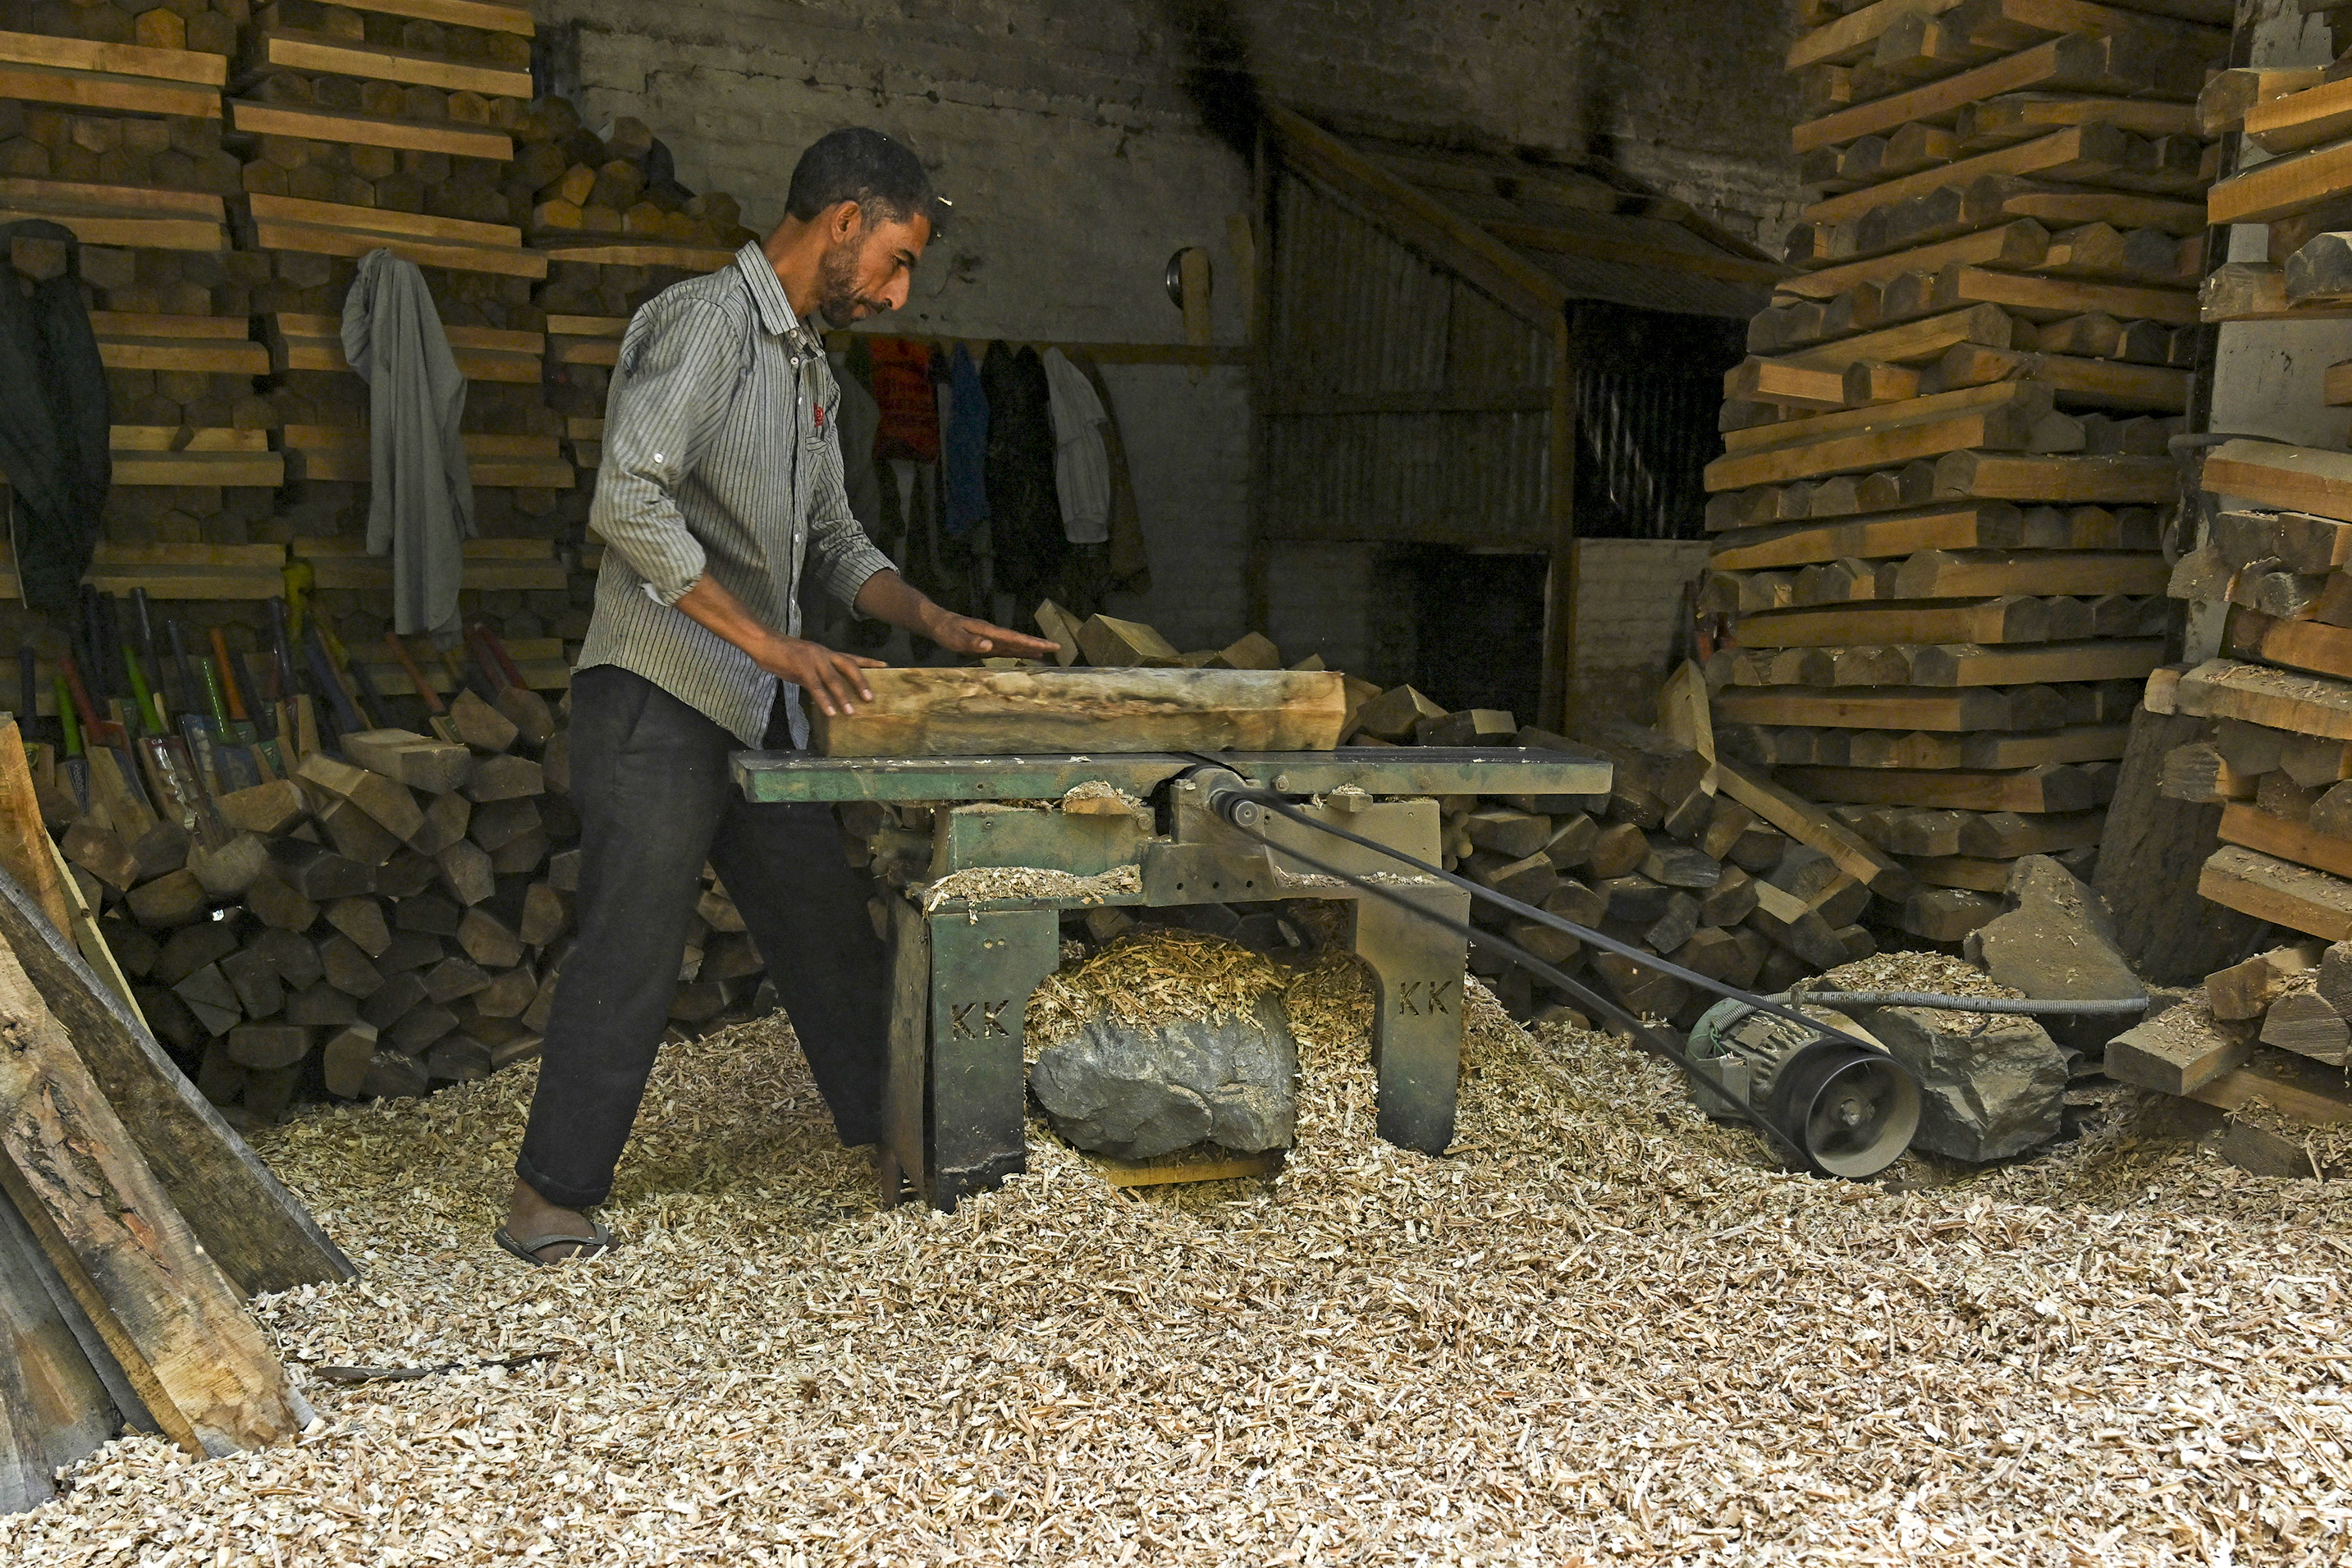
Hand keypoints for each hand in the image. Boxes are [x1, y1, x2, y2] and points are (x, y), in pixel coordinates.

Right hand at [756, 635, 885, 716]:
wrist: (765, 643)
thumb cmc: (784, 655)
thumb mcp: (806, 664)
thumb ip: (818, 676)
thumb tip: (828, 693)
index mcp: (827, 653)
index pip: (852, 658)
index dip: (869, 662)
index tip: (885, 666)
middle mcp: (824, 654)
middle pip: (849, 666)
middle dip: (861, 682)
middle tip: (870, 699)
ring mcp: (813, 659)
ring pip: (833, 679)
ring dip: (843, 696)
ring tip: (851, 712)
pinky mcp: (801, 667)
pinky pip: (815, 686)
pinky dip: (824, 700)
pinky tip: (831, 711)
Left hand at [919, 605, 1062, 659]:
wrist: (938, 623)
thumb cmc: (945, 631)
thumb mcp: (955, 637)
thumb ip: (972, 643)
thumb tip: (990, 646)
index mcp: (989, 632)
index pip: (1014, 638)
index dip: (1031, 643)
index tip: (1047, 646)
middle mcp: (994, 634)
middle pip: (1019, 640)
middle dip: (1038, 644)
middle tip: (1057, 648)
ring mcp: (992, 639)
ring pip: (1015, 644)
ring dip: (1030, 648)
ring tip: (1046, 653)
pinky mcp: (988, 643)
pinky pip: (1006, 649)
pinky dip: (1017, 652)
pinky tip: (1024, 655)